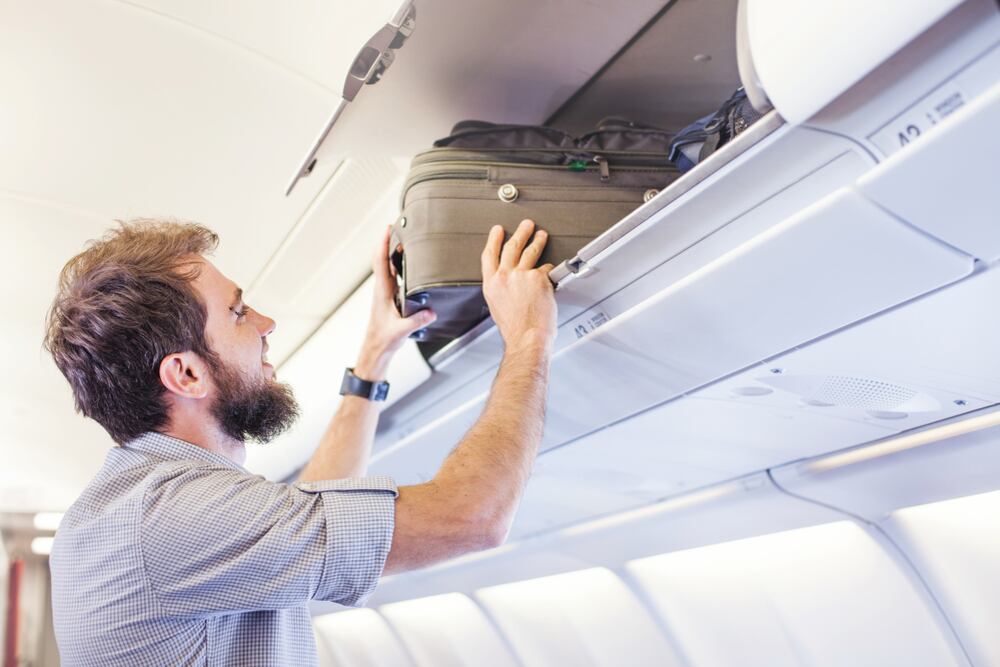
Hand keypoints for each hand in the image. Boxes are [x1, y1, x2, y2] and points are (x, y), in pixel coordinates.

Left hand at [356, 226, 436, 379]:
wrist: (375, 351)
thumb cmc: (383, 340)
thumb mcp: (401, 331)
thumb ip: (416, 321)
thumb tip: (430, 312)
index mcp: (382, 292)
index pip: (381, 262)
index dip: (383, 244)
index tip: (388, 229)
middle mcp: (382, 289)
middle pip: (382, 259)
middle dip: (388, 242)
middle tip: (398, 228)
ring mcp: (384, 293)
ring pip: (386, 267)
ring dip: (392, 253)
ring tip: (403, 241)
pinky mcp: (388, 299)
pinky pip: (392, 277)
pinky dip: (397, 266)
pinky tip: (406, 265)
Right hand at [481, 219, 556, 351]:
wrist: (527, 337)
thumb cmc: (515, 329)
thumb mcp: (498, 307)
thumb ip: (501, 290)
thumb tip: (508, 284)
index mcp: (491, 285)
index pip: (489, 255)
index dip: (494, 240)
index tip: (497, 231)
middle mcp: (504, 277)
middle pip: (511, 247)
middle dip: (520, 233)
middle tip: (526, 225)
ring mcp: (521, 276)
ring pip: (529, 251)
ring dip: (537, 240)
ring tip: (541, 235)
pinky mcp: (538, 278)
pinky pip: (546, 269)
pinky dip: (549, 269)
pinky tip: (552, 270)